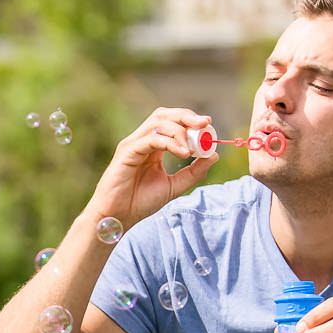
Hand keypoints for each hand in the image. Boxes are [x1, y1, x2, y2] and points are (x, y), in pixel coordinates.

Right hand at [87, 107, 219, 227]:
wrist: (118, 217)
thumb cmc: (140, 202)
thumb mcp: (174, 187)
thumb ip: (193, 172)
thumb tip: (214, 155)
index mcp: (152, 147)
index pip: (172, 123)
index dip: (191, 122)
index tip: (209, 126)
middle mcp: (142, 141)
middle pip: (164, 115)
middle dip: (186, 116)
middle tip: (204, 124)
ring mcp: (133, 145)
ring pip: (158, 123)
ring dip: (180, 131)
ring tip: (191, 150)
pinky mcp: (127, 152)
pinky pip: (151, 139)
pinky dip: (170, 142)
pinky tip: (183, 154)